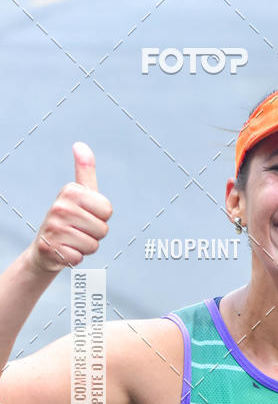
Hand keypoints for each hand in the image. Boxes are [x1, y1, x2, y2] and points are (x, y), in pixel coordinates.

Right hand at [28, 142, 112, 272]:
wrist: (45, 247)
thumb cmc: (68, 219)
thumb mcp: (78, 193)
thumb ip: (84, 170)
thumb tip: (80, 145)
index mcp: (70, 191)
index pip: (107, 210)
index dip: (101, 217)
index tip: (87, 215)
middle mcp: (60, 207)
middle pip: (103, 229)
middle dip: (95, 234)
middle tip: (79, 230)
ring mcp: (54, 228)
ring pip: (93, 245)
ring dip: (86, 246)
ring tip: (72, 240)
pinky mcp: (52, 250)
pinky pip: (80, 258)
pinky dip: (76, 258)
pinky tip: (66, 250)